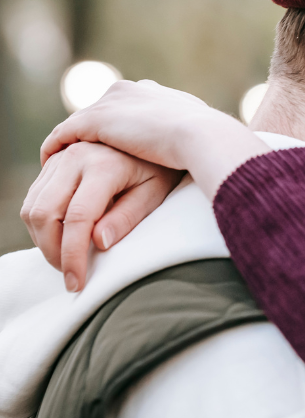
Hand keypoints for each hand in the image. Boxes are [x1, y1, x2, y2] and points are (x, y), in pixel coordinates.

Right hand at [21, 142, 183, 290]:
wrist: (155, 135)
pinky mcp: (53, 162)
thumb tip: (98, 243)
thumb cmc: (158, 169)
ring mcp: (61, 157)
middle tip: (70, 273)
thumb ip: (126, 218)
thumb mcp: (153, 193)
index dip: (73, 255)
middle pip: (44, 213)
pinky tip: (61, 238)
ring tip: (67, 258)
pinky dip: (40, 224)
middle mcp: (76, 157)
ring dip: (42, 239)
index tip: (76, 282)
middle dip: (51, 251)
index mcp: (104, 166)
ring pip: (32, 207)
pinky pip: (33, 199)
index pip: (78, 218)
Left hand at [40, 80, 270, 202]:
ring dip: (69, 143)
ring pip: (78, 123)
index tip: (110, 146)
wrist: (202, 136)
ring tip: (60, 166)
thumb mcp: (197, 133)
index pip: (126, 108)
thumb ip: (186, 133)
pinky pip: (63, 135)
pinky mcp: (96, 120)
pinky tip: (50, 166)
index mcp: (154, 92)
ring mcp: (110, 103)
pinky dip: (55, 148)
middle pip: (99, 112)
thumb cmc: (208, 141)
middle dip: (90, 133)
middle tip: (78, 159)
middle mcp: (129, 90)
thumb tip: (194, 143)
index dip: (117, 128)